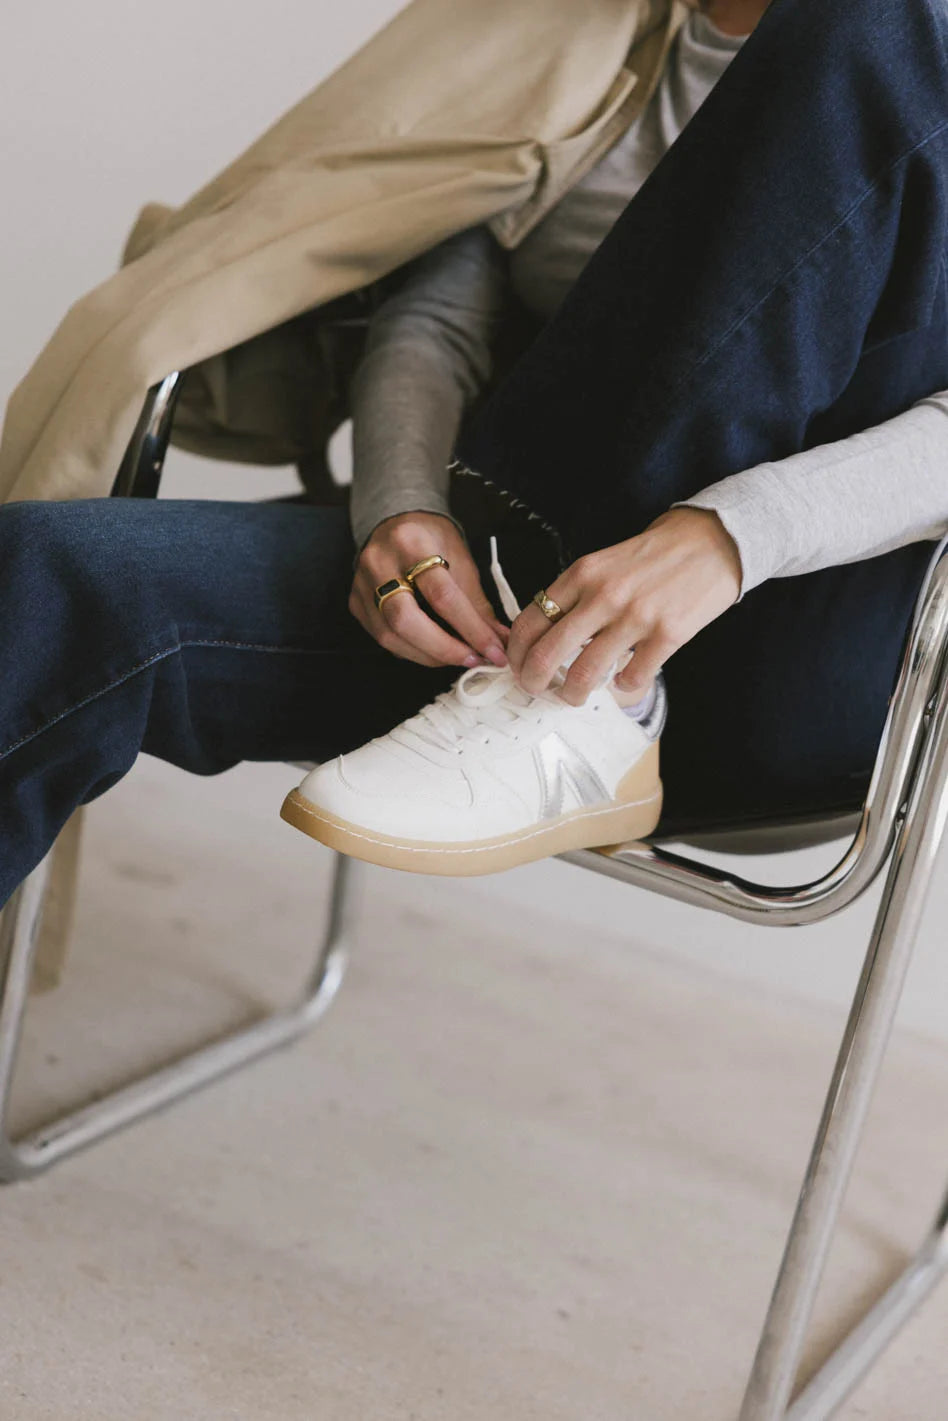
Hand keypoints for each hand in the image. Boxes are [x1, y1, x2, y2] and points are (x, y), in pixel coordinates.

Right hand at [351, 511, 508, 668]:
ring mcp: (361, 585)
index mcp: (411, 543)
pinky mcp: (355, 603)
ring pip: (390, 636)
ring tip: (459, 657)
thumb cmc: (431, 540)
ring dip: (429, 655)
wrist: (395, 523)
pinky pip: (383, 639)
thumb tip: (500, 641)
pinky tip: (434, 651)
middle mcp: (379, 562)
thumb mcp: (460, 560)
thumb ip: (478, 605)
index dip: (471, 629)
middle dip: (443, 648)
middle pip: (405, 620)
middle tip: (473, 659)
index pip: (442, 595)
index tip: (495, 651)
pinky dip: (413, 651)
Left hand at [506, 507, 742, 704]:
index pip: (530, 621)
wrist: (711, 543)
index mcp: (582, 574)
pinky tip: (624, 679)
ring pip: (584, 674)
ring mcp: (636, 616)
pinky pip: (631, 678)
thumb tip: (544, 637)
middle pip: (548, 653)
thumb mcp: (603, 564)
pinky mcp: (667, 635)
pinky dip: (623, 686)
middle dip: (534, 682)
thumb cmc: (653, 557)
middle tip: (537, 690)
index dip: (517, 653)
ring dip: (572, 694)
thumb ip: (575, 595)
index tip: (518, 667)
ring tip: (574, 696)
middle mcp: (603, 595)